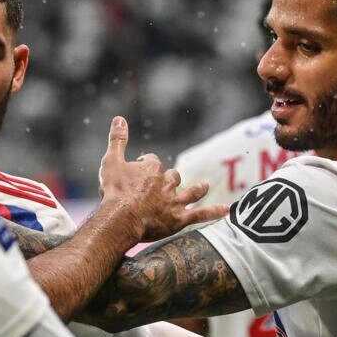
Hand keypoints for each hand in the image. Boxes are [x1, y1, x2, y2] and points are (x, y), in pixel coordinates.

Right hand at [99, 116, 228, 241]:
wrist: (121, 218)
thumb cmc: (115, 190)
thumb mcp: (111, 161)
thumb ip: (117, 140)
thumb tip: (119, 118)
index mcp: (151, 168)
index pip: (151, 161)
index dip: (144, 164)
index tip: (137, 170)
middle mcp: (166, 182)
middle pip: (172, 176)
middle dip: (169, 178)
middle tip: (163, 183)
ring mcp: (174, 201)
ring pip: (191, 192)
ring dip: (198, 188)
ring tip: (204, 185)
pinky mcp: (178, 218)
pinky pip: (200, 214)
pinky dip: (213, 212)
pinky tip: (226, 210)